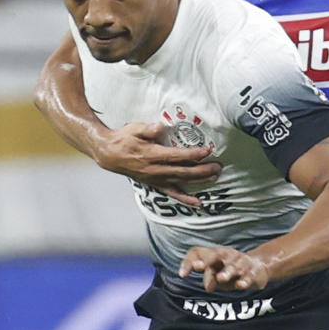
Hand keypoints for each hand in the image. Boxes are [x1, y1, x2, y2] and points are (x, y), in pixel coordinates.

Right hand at [97, 121, 221, 205]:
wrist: (110, 155)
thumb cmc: (124, 139)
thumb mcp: (134, 129)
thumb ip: (147, 129)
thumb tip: (160, 126)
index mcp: (152, 155)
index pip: (177, 155)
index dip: (193, 154)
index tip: (207, 150)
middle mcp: (156, 169)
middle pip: (184, 171)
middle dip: (202, 169)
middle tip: (218, 166)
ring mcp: (156, 179)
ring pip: (181, 182)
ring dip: (199, 180)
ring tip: (214, 177)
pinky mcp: (155, 184)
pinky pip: (173, 194)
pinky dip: (186, 199)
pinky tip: (198, 202)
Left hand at [180, 245, 267, 291]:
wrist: (259, 266)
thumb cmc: (231, 270)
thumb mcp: (217, 273)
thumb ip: (210, 278)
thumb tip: (208, 287)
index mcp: (215, 254)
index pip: (198, 252)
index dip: (188, 262)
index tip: (182, 275)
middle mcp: (227, 256)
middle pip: (215, 255)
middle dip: (206, 261)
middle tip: (198, 266)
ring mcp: (241, 263)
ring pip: (233, 267)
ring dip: (227, 272)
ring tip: (221, 278)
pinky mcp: (254, 272)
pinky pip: (249, 276)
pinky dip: (245, 280)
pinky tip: (240, 285)